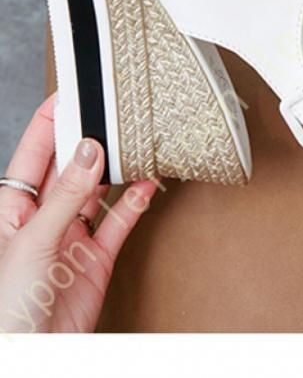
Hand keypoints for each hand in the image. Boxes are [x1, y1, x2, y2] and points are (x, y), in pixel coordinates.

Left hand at [0, 95, 157, 332]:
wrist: (33, 357)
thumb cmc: (7, 309)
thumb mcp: (33, 243)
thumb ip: (65, 196)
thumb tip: (90, 151)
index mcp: (13, 209)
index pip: (34, 153)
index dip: (51, 122)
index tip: (72, 93)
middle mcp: (42, 218)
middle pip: (70, 167)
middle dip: (90, 139)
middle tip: (114, 111)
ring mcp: (70, 237)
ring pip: (98, 190)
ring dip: (117, 168)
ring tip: (136, 141)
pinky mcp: (96, 258)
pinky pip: (119, 221)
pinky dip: (135, 200)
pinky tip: (147, 182)